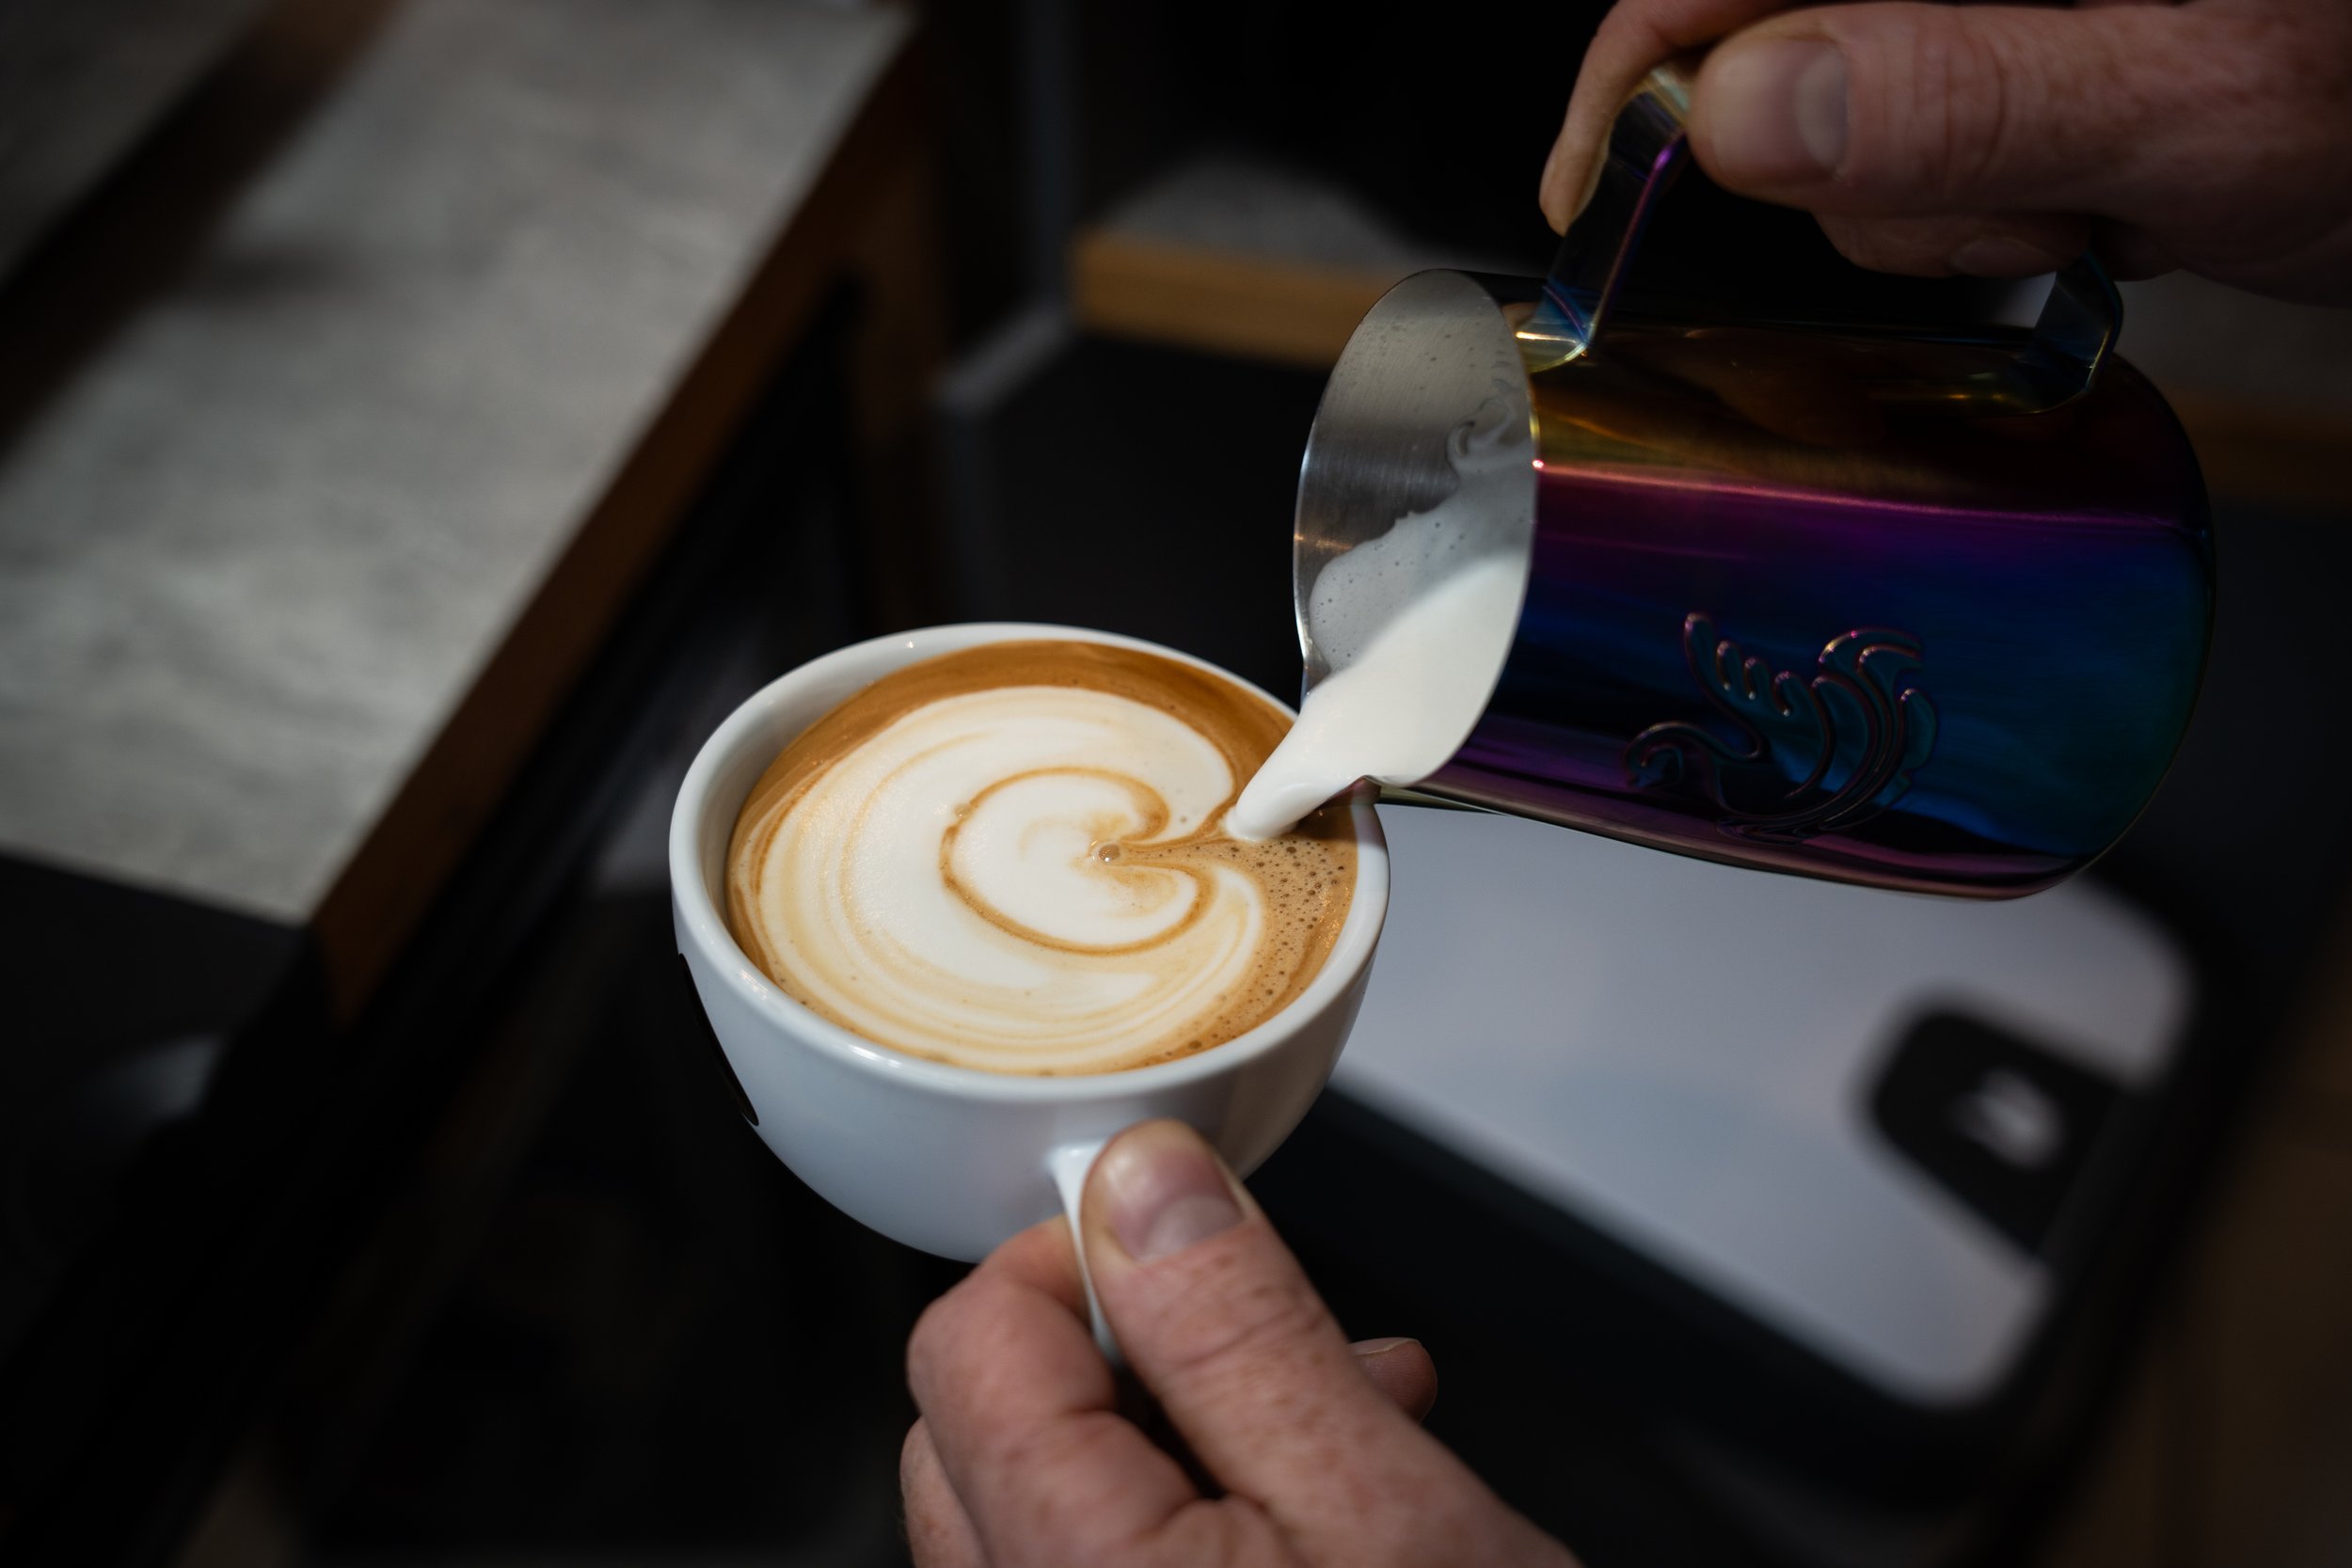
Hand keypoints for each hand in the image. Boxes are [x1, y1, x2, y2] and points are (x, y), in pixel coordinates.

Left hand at [901, 1120, 1577, 1566]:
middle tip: (1274, 1330)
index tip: (1192, 1242)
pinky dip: (1196, 1520)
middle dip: (1130, 1350)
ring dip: (1184, 1429)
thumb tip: (1141, 1180)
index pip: (968, 1346)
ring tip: (1351, 1405)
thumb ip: (1239, 1332)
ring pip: (1050, 1506)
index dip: (1078, 1259)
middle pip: (983, 1427)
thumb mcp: (1380, 1508)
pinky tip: (1331, 1503)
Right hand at [1538, 0, 2351, 302]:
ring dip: (1952, 212)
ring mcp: (1990, 21)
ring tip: (2106, 201)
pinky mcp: (2012, 72)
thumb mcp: (2185, 103)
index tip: (1593, 192)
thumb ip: (1959, 97)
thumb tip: (1733, 108)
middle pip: (1776, 62)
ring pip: (1843, 140)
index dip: (1635, 72)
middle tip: (2033, 201)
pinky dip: (1985, 221)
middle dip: (1871, 176)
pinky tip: (2103, 206)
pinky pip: (1915, 171)